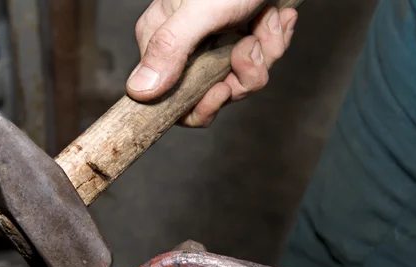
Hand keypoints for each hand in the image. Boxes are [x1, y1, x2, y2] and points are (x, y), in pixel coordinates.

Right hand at [127, 0, 297, 126]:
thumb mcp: (200, 10)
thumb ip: (169, 49)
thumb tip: (138, 91)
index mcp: (163, 42)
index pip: (173, 101)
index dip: (201, 106)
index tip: (223, 90)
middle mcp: (187, 47)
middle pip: (214, 95)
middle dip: (243, 76)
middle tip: (251, 45)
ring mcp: (217, 44)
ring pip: (243, 79)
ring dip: (265, 53)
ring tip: (267, 20)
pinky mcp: (241, 37)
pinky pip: (261, 61)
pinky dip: (274, 40)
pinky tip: (276, 16)